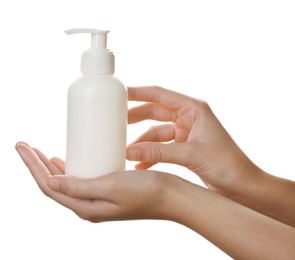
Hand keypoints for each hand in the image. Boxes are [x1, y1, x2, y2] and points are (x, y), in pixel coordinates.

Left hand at [15, 142, 180, 221]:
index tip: (22, 146)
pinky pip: (81, 179)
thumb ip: (80, 187)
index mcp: (86, 207)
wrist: (173, 197)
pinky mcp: (108, 190)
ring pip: (66, 182)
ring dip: (51, 167)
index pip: (49, 186)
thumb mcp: (111, 187)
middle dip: (37, 165)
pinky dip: (70, 168)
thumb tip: (50, 183)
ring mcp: (98, 199)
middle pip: (54, 184)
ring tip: (41, 152)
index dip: (33, 166)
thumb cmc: (147, 192)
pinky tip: (70, 159)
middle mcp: (89, 205)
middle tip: (26, 145)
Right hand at [127, 86, 261, 195]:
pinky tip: (140, 166)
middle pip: (155, 112)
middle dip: (136, 117)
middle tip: (115, 121)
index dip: (138, 92)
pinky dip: (150, 155)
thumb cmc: (227, 164)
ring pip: (156, 132)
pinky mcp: (184, 147)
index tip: (119, 93)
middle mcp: (189, 117)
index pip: (160, 94)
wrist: (242, 185)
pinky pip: (161, 147)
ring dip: (142, 142)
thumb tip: (130, 152)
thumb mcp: (190, 155)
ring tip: (126, 151)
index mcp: (194, 109)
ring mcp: (185, 132)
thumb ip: (158, 153)